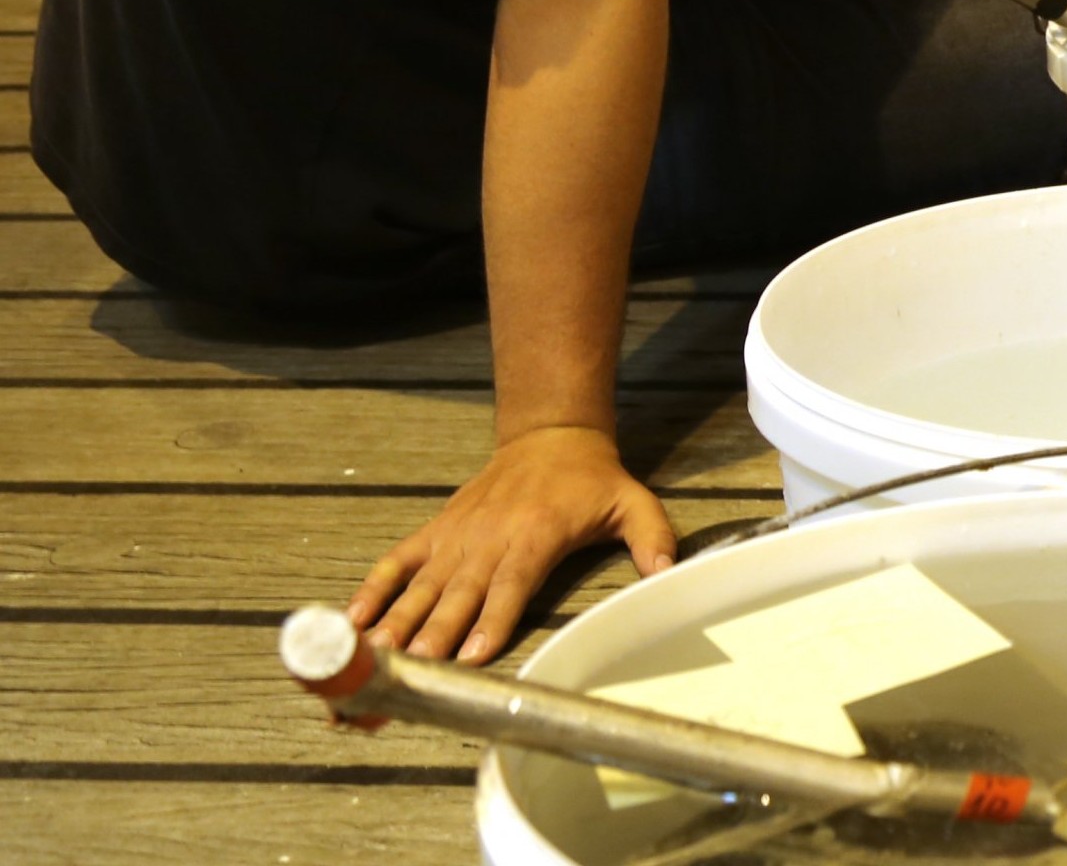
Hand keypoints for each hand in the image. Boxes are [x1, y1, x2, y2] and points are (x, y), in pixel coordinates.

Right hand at [345, 425, 675, 664]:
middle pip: (456, 595)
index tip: (466, 657)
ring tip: (368, 663)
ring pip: (420, 586)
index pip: (509, 586)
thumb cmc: (590, 478)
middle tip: (404, 678)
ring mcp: (458, 534)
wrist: (549, 434)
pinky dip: (374, 589)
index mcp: (534, 536)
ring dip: (393, 626)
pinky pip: (399, 561)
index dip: (489, 621)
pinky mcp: (439, 529)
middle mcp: (489, 537)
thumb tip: (667, 573)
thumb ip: (652, 537)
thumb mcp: (631, 502)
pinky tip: (354, 621)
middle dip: (429, 640)